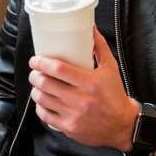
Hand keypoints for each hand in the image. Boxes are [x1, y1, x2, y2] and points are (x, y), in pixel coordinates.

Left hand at [28, 26, 140, 149]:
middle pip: (47, 84)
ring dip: (35, 91)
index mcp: (90, 82)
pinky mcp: (70, 128)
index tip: (35, 60)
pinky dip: (40, 108)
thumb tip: (91, 28)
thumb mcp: (110, 67)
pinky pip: (46, 117)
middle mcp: (81, 99)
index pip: (59, 69)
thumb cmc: (115, 94)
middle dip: (35, 76)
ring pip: (43, 100)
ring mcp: (74, 115)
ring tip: (37, 85)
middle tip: (34, 72)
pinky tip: (42, 102)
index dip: (42, 63)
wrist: (122, 124)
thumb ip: (100, 46)